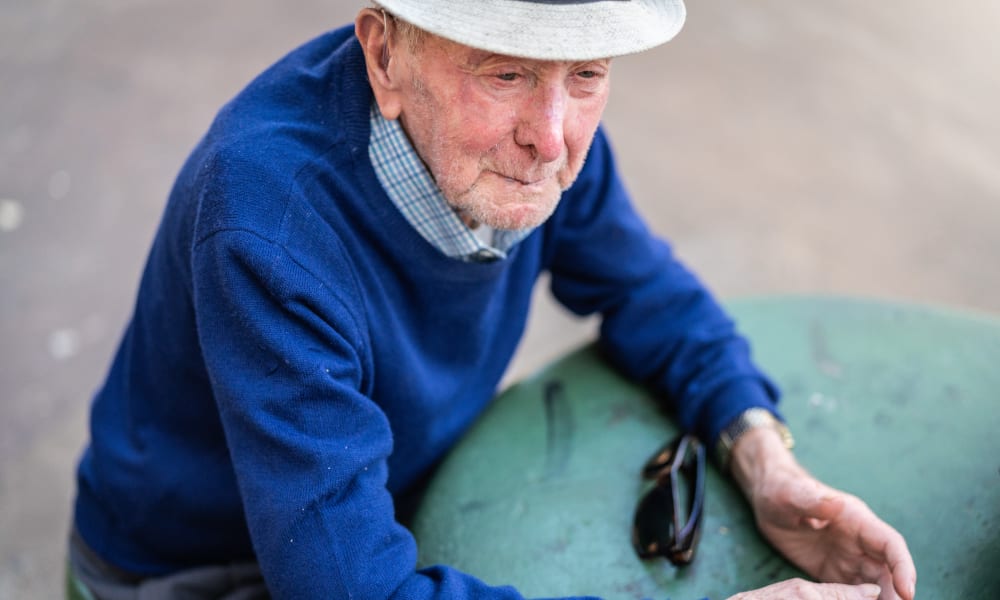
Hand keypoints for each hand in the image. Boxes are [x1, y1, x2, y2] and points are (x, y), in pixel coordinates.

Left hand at [730, 429, 916, 599]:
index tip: (907, 593)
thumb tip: (837, 503)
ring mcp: (848, 558)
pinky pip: (852, 592)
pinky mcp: (833, 572)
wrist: (768, 498)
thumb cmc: (782, 489)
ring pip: (874, 584)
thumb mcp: (793, 494)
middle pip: (887, 571)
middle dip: (895, 593)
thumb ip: (813, 500)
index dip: (903, 567)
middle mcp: (859, 541)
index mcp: (857, 520)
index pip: (890, 544)